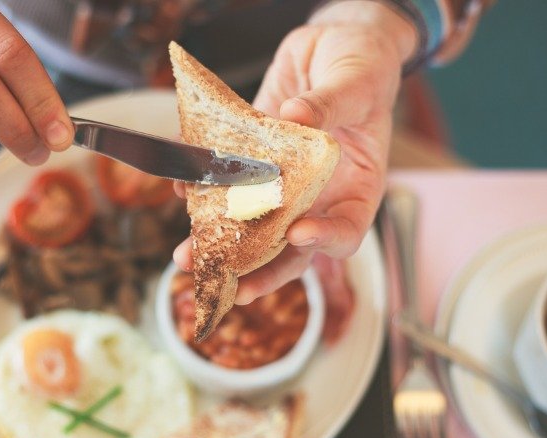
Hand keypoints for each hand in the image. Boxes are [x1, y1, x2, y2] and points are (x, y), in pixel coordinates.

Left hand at [174, 1, 415, 303]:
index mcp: (357, 187)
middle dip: (258, 268)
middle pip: (291, 247)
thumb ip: (330, 103)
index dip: (325, 239)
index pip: (346, 230)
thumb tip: (296, 117)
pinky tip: (183, 190)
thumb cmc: (363, 65)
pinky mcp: (254, 162)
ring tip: (187, 255)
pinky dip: (204, 190)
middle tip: (227, 284)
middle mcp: (319, 195)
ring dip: (220, 243)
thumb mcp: (356, 81)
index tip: (298, 233)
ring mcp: (283, 183)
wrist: (333, 44)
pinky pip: (229, 183)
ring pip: (253, 225)